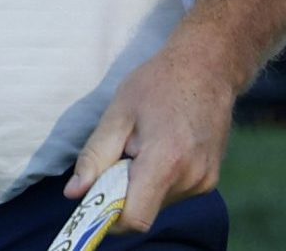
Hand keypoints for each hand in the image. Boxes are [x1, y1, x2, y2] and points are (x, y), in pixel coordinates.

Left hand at [64, 41, 237, 234]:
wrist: (209, 65)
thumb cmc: (160, 82)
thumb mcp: (118, 112)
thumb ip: (95, 156)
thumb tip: (74, 193)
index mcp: (166, 161)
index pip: (135, 219)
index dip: (110, 216)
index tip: (98, 195)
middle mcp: (191, 178)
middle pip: (144, 211)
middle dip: (125, 193)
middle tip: (124, 154)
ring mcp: (205, 181)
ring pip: (158, 204)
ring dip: (143, 186)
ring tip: (147, 146)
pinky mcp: (211, 180)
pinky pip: (174, 194)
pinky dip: (160, 180)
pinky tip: (164, 148)